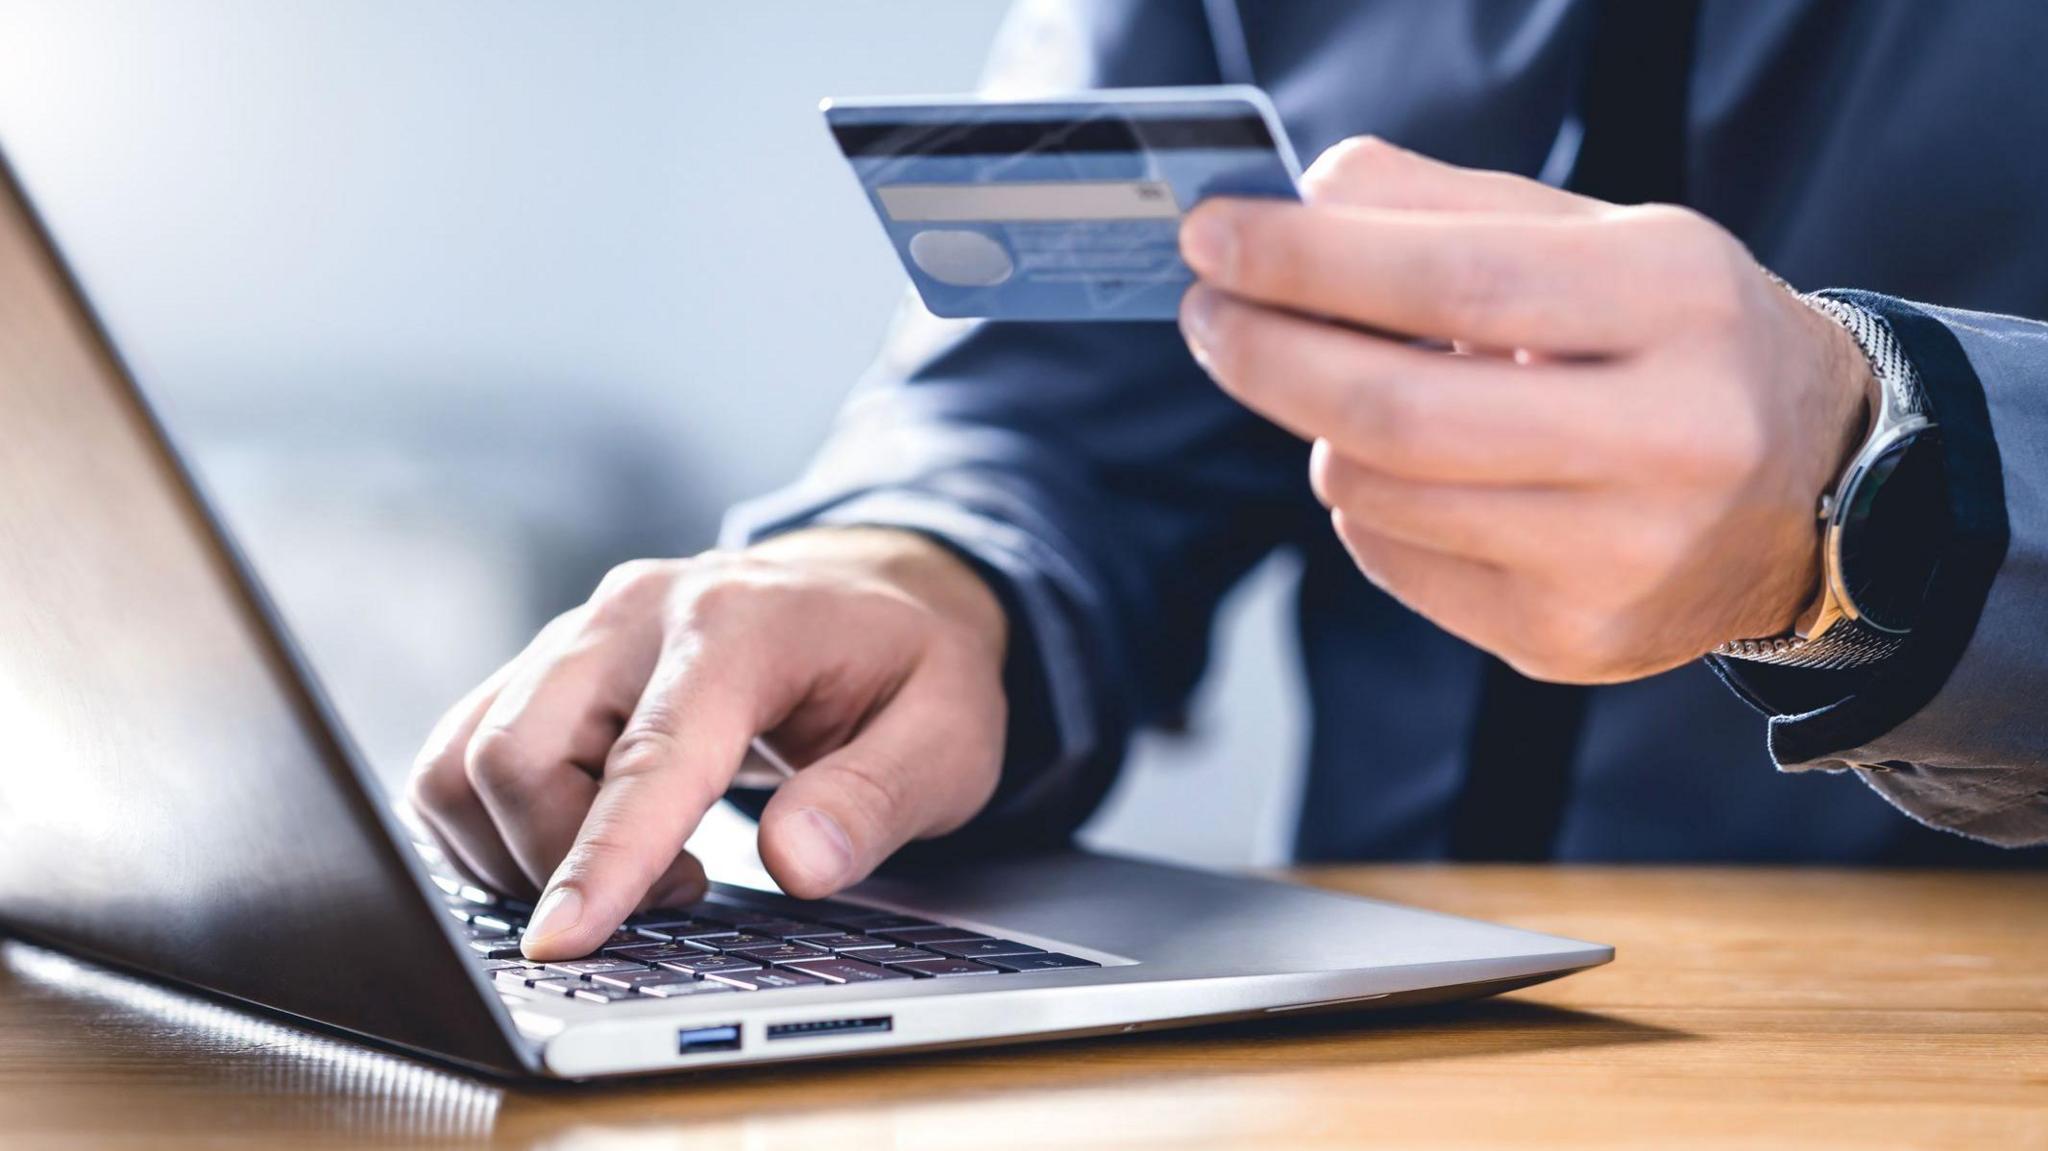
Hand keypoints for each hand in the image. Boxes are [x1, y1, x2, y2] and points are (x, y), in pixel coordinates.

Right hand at [406, 528, 1007, 959]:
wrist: (875, 591)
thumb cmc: (911, 668)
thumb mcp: (950, 736)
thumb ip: (877, 799)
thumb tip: (796, 862)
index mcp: (737, 624)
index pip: (648, 756)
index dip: (600, 859)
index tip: (562, 945)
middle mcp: (634, 614)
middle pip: (517, 753)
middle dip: (558, 864)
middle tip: (679, 896)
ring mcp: (578, 634)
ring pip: (468, 759)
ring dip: (517, 850)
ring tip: (639, 869)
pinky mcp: (544, 665)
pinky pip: (463, 755)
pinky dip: (492, 827)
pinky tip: (581, 846)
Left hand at [1177, 137, 1873, 682]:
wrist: (1813, 489)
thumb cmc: (1681, 343)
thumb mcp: (1602, 238)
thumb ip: (1451, 206)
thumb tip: (1305, 196)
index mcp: (1677, 306)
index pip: (1453, 281)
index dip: (1308, 261)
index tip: (1212, 235)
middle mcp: (1667, 442)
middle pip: (1397, 411)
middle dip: (1268, 355)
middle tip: (1207, 314)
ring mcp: (1619, 561)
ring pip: (1377, 493)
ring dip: (1323, 431)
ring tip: (1353, 389)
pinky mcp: (1569, 641)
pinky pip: (1395, 563)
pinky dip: (1367, 506)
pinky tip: (1416, 473)